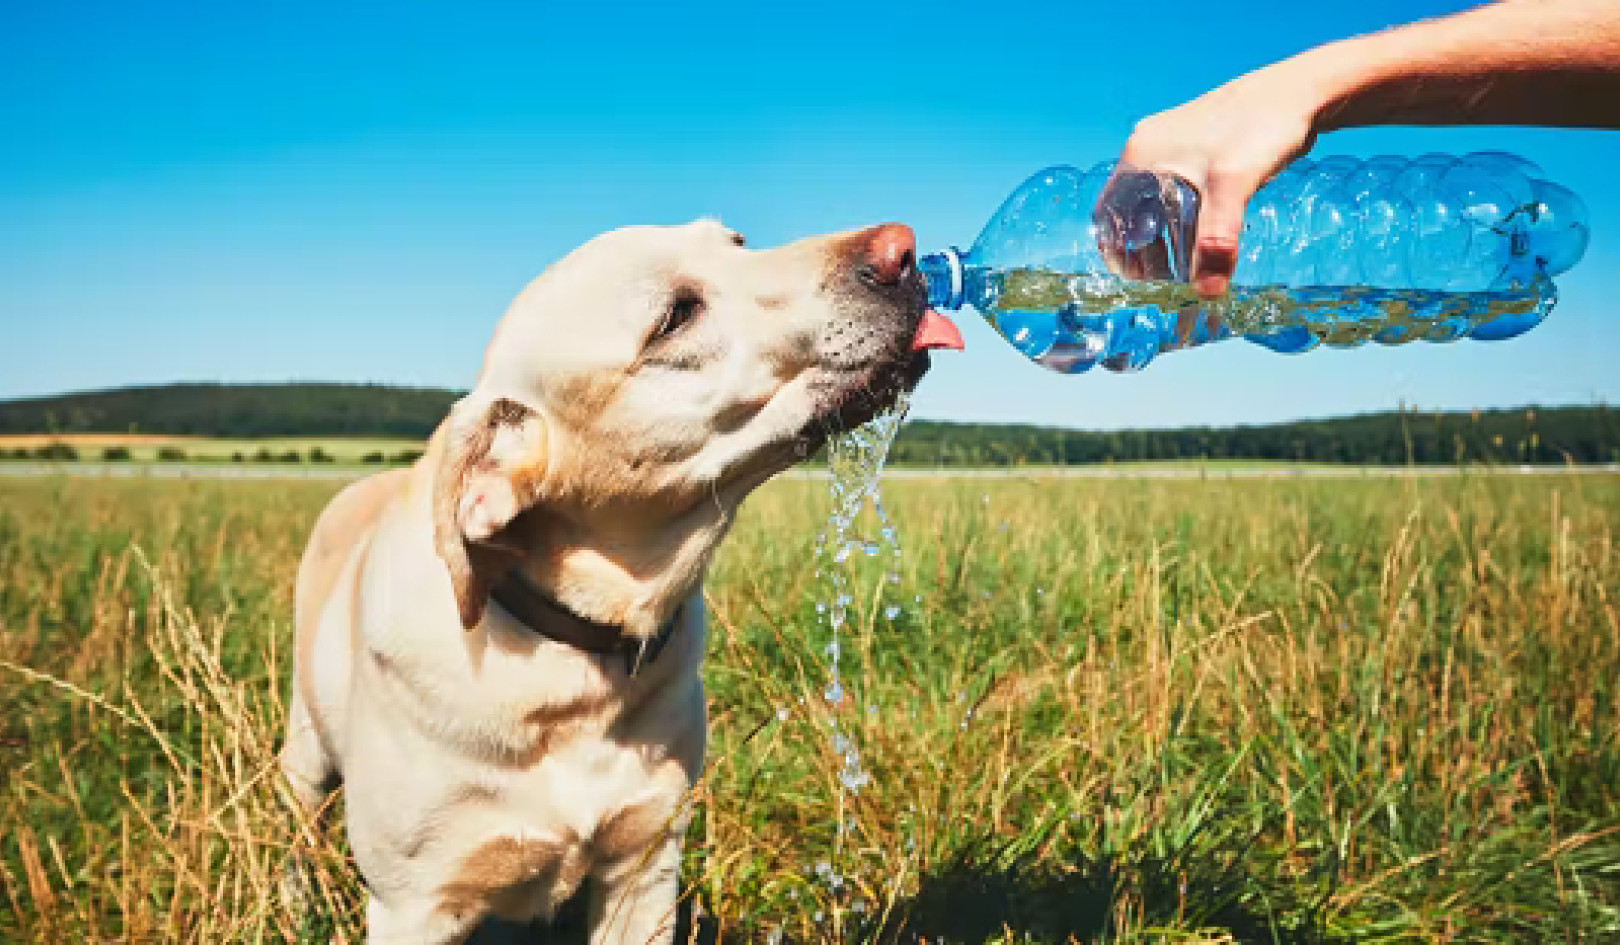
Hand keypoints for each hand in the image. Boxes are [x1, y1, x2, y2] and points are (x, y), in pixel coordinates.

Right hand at [1117, 64, 1325, 297]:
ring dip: (1164, 232)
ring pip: (1153, 200)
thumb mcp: (1234, 187)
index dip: (1118, 250)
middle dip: (1144, 246)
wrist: (1299, 91)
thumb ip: (1217, 240)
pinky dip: (1182, 214)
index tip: (1140, 279)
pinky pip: (1174, 188)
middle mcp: (1148, 146)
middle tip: (1167, 277)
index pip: (1109, 214)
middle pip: (1129, 210)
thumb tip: (1208, 292)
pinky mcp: (1194, 144)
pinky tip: (1206, 229)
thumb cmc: (1261, 127)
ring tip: (1187, 259)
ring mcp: (1170, 143)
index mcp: (1141, 154)